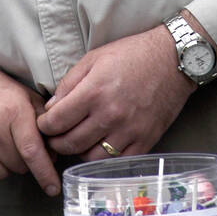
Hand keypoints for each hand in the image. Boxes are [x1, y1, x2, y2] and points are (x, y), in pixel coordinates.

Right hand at [0, 42, 60, 195]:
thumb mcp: (26, 96)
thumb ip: (43, 123)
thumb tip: (52, 155)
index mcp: (13, 111)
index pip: (32, 151)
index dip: (45, 173)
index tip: (53, 188)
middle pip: (18, 166)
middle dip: (23, 160)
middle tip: (17, 142)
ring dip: (3, 164)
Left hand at [36, 27, 193, 161]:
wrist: (172, 59)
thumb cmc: (133, 54)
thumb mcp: (94, 58)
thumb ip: (69, 82)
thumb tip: (51, 106)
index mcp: (94, 91)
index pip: (57, 121)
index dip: (44, 125)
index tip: (44, 123)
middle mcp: (110, 114)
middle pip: (70, 143)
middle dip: (55, 142)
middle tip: (54, 137)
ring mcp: (129, 130)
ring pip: (90, 156)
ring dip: (77, 152)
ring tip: (76, 141)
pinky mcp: (145, 140)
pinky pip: (116, 161)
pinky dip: (102, 157)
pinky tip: (98, 146)